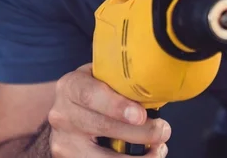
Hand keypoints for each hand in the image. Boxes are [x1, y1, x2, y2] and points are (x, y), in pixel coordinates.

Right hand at [48, 64, 169, 156]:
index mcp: (71, 86)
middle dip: (138, 133)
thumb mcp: (102, 76)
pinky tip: (148, 155)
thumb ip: (122, 82)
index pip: (91, 95)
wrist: (67, 110)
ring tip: (159, 149)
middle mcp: (62, 114)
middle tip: (163, 131)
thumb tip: (159, 88)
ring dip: (136, 157)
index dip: (117, 106)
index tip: (141, 115)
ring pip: (100, 156)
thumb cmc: (95, 89)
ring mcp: (64, 140)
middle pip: (102, 127)